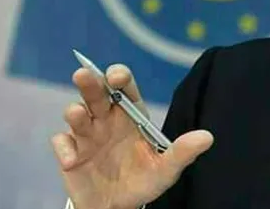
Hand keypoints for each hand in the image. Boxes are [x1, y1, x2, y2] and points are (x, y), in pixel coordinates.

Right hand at [50, 64, 213, 208]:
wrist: (118, 207)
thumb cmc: (144, 181)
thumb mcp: (166, 169)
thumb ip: (183, 152)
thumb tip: (208, 137)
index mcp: (131, 115)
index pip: (124, 88)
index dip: (119, 77)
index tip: (116, 76)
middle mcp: (107, 119)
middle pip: (96, 93)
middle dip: (89, 82)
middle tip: (83, 75)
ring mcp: (88, 134)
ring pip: (76, 113)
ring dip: (75, 111)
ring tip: (78, 115)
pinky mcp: (71, 153)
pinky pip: (62, 143)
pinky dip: (64, 149)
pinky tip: (72, 160)